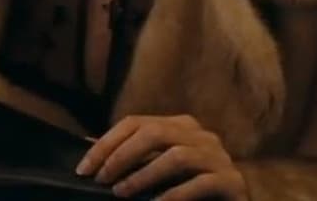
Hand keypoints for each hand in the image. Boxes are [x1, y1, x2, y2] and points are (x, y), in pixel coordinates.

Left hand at [75, 114, 246, 199]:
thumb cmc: (191, 188)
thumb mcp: (158, 168)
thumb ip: (133, 156)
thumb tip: (90, 146)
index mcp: (181, 126)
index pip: (135, 123)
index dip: (106, 143)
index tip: (84, 168)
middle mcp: (201, 135)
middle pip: (154, 133)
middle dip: (121, 156)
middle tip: (101, 179)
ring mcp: (219, 156)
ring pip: (176, 156)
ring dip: (143, 175)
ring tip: (121, 193)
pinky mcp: (232, 181)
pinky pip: (200, 183)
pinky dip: (174, 195)